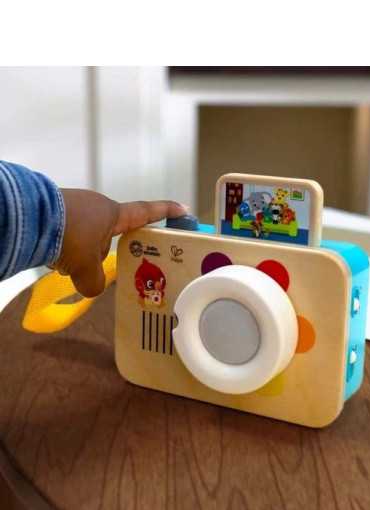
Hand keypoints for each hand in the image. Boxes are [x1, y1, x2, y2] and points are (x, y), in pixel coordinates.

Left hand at [54, 189, 187, 297]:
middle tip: (92, 268)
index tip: (183, 210)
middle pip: (110, 234)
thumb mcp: (86, 268)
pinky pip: (67, 234)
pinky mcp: (56, 210)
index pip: (146, 213)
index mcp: (114, 214)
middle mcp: (97, 207)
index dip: (166, 212)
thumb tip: (93, 288)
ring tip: (66, 266)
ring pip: (86, 238)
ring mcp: (75, 206)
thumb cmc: (69, 237)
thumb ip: (96, 282)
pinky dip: (63, 249)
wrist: (29, 219)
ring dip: (79, 254)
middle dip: (101, 253)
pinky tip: (54, 257)